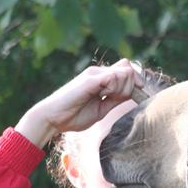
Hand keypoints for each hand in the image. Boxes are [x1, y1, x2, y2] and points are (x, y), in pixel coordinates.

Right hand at [15, 60, 140, 146]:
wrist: (52, 118)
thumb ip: (116, 100)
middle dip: (130, 87)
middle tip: (114, 99)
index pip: (127, 70)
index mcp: (101, 78)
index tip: (134, 96)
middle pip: (128, 69)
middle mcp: (98, 72)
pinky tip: (104, 95)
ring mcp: (94, 74)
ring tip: (106, 98)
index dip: (135, 82)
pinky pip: (113, 77)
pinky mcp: (90, 79)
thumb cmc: (74, 116)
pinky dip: (114, 88)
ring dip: (122, 88)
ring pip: (125, 72)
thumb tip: (133, 94)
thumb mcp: (102, 109)